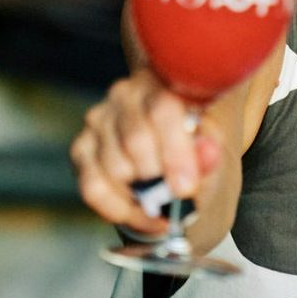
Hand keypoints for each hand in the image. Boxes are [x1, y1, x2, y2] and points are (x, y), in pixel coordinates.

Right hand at [70, 69, 222, 236]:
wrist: (173, 152)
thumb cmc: (195, 146)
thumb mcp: (214, 149)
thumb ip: (211, 153)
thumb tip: (206, 154)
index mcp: (164, 82)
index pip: (163, 110)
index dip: (175, 152)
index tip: (186, 188)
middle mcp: (125, 94)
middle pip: (136, 141)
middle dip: (159, 179)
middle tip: (178, 198)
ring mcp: (99, 119)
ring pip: (115, 168)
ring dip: (142, 197)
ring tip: (164, 206)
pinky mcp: (81, 148)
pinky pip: (93, 187)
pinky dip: (118, 210)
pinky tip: (140, 215)